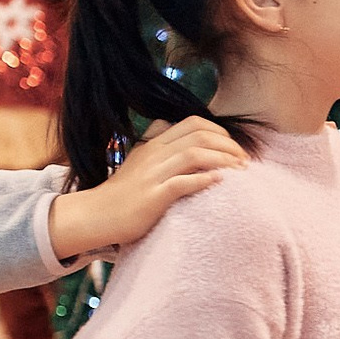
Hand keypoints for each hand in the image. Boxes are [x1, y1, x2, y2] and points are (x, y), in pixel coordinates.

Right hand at [45, 118, 246, 262]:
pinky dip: (205, 180)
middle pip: (199, 135)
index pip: (193, 123)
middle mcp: (155, 154)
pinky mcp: (153, 197)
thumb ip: (160, 148)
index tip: (234, 148)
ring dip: (224, 161)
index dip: (220, 131)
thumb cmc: (123, 194)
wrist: (95, 215)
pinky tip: (221, 183)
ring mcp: (153, 175)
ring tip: (241, 171)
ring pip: (195, 155)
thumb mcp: (140, 163)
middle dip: (229, 145)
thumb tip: (175, 130)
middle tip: (245, 161)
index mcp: (154, 144)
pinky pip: (182, 183)